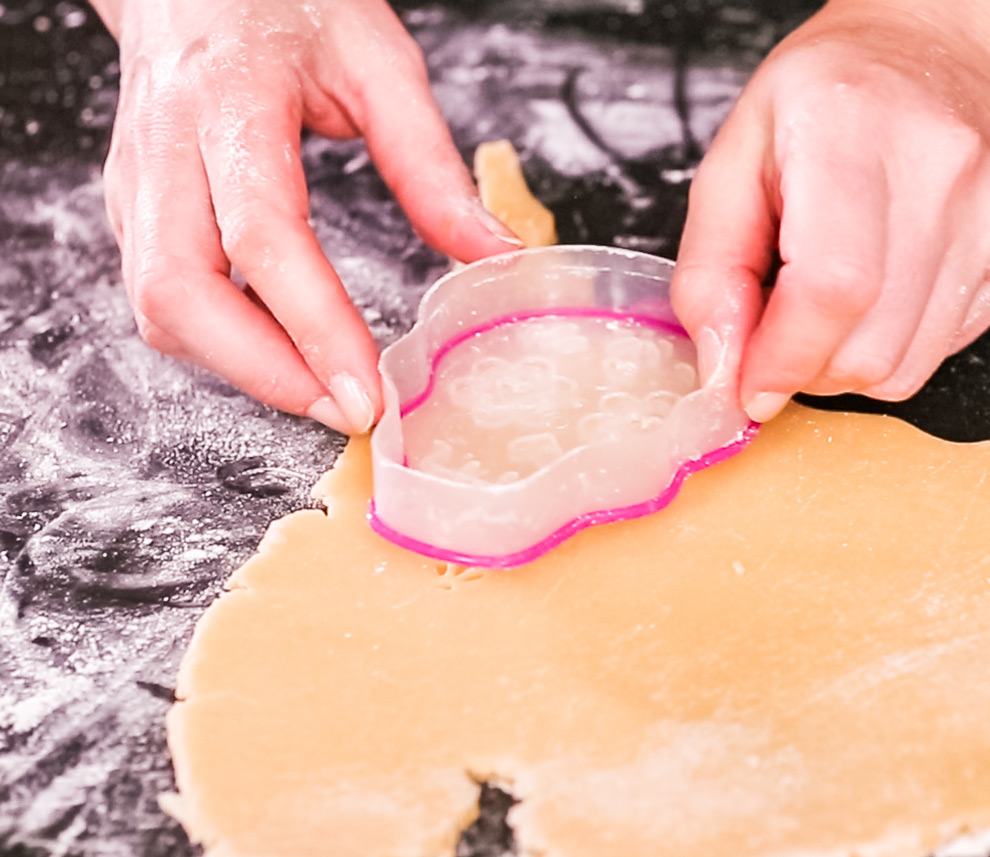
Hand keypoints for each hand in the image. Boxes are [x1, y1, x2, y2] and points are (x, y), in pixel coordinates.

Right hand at [98, 0, 521, 433]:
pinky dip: (222, 344)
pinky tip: (280, 351)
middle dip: (263, 373)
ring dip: (242, 368)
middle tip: (346, 412)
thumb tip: (493, 255)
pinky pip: (162, 300)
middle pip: (179, 293)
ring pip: (160, 310)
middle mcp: (163, 147)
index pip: (261, 234)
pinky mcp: (129, 209)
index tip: (366, 393)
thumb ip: (432, 166)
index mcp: (229, 99)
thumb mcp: (380, 62)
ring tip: (324, 388)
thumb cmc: (288, 4)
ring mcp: (134, 183)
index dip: (312, 326)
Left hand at [672, 2, 989, 421]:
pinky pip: (940, 352)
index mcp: (853, 131)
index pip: (832, 289)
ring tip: (827, 303)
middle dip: (805, 369)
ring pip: (906, 368)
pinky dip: (892, 345)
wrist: (938, 50)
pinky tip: (879, 290)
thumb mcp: (732, 159)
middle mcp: (942, 172)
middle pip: (869, 348)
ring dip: (846, 364)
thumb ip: (711, 269)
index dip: (781, 359)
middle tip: (779, 330)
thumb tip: (721, 367)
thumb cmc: (825, 99)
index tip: (745, 385)